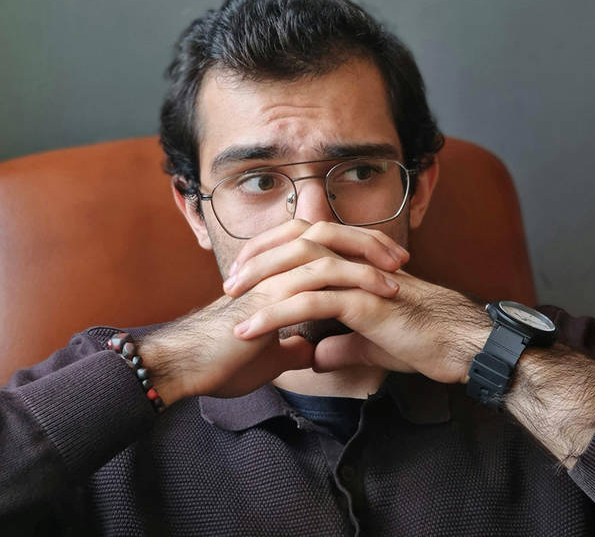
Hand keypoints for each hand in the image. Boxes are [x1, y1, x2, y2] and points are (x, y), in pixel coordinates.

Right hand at [139, 220, 406, 403]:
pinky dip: (350, 286)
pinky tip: (376, 297)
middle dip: (366, 241)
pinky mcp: (267, 299)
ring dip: (365, 261)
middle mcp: (272, 269)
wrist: (184, 369)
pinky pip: (315, 282)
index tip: (384, 263)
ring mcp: (269, 280)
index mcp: (273, 275)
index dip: (351, 249)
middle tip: (400, 256)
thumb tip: (308, 349)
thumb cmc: (220, 361)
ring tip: (398, 276)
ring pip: (323, 253)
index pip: (318, 246)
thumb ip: (288, 345)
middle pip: (325, 235)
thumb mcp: (266, 354)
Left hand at [230, 224, 490, 383]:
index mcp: (355, 265)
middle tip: (231, 283)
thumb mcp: (371, 343)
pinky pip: (313, 302)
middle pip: (297, 243)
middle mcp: (356, 263)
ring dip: (262, 283)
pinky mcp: (366, 303)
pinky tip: (252, 328)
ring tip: (232, 304)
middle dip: (259, 259)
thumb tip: (315, 355)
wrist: (462, 346)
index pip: (306, 243)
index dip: (273, 252)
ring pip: (301, 268)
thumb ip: (342, 344)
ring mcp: (361, 280)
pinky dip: (277, 314)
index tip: (247, 274)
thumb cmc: (422, 340)